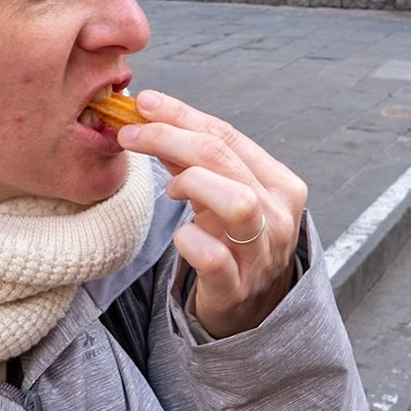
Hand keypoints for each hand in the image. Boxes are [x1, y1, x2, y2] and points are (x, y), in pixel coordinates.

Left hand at [116, 91, 307, 338]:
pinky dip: (189, 240)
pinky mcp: (237, 287)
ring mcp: (262, 253)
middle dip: (170, 138)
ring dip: (192, 183)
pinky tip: (180, 235)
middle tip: (131, 134)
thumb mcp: (220, 194)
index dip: (182, 115)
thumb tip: (152, 116)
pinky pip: (214, 257)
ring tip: (169, 188)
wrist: (250, 308)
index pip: (228, 135)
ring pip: (237, 203)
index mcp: (280, 184)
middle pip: (224, 160)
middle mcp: (279, 215)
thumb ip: (192, 159)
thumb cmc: (234, 242)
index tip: (144, 103)